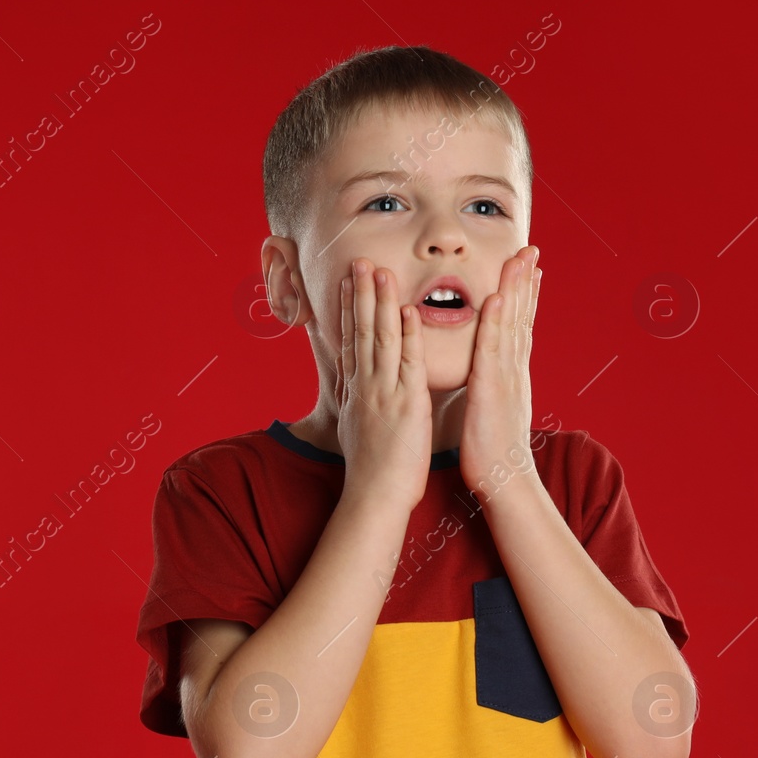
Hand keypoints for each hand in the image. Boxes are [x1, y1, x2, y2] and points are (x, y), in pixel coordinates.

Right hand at [334, 258, 432, 512]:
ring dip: (381, 303)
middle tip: (359, 260)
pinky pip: (407, 364)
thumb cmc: (371, 468)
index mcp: (357, 390)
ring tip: (379, 271)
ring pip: (381, 339)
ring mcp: (384, 393)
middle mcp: (366, 386)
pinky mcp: (406, 404)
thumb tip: (349, 380)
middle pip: (362, 331)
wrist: (375, 496)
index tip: (349, 281)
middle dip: (361, 294)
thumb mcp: (355, 425)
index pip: (351, 340)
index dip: (350, 308)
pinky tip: (408, 311)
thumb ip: (355, 398)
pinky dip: (408, 337)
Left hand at [459, 245, 541, 493]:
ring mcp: (507, 377)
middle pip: (522, 317)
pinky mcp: (493, 389)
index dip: (525, 296)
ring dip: (516, 289)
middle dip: (526, 281)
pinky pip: (494, 349)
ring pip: (513, 325)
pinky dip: (497, 322)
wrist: (505, 480)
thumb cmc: (494, 452)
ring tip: (519, 258)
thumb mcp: (496, 410)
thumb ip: (496, 387)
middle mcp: (514, 370)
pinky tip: (498, 297)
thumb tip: (496, 377)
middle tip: (530, 247)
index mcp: (512, 374)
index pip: (520, 326)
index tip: (528, 268)